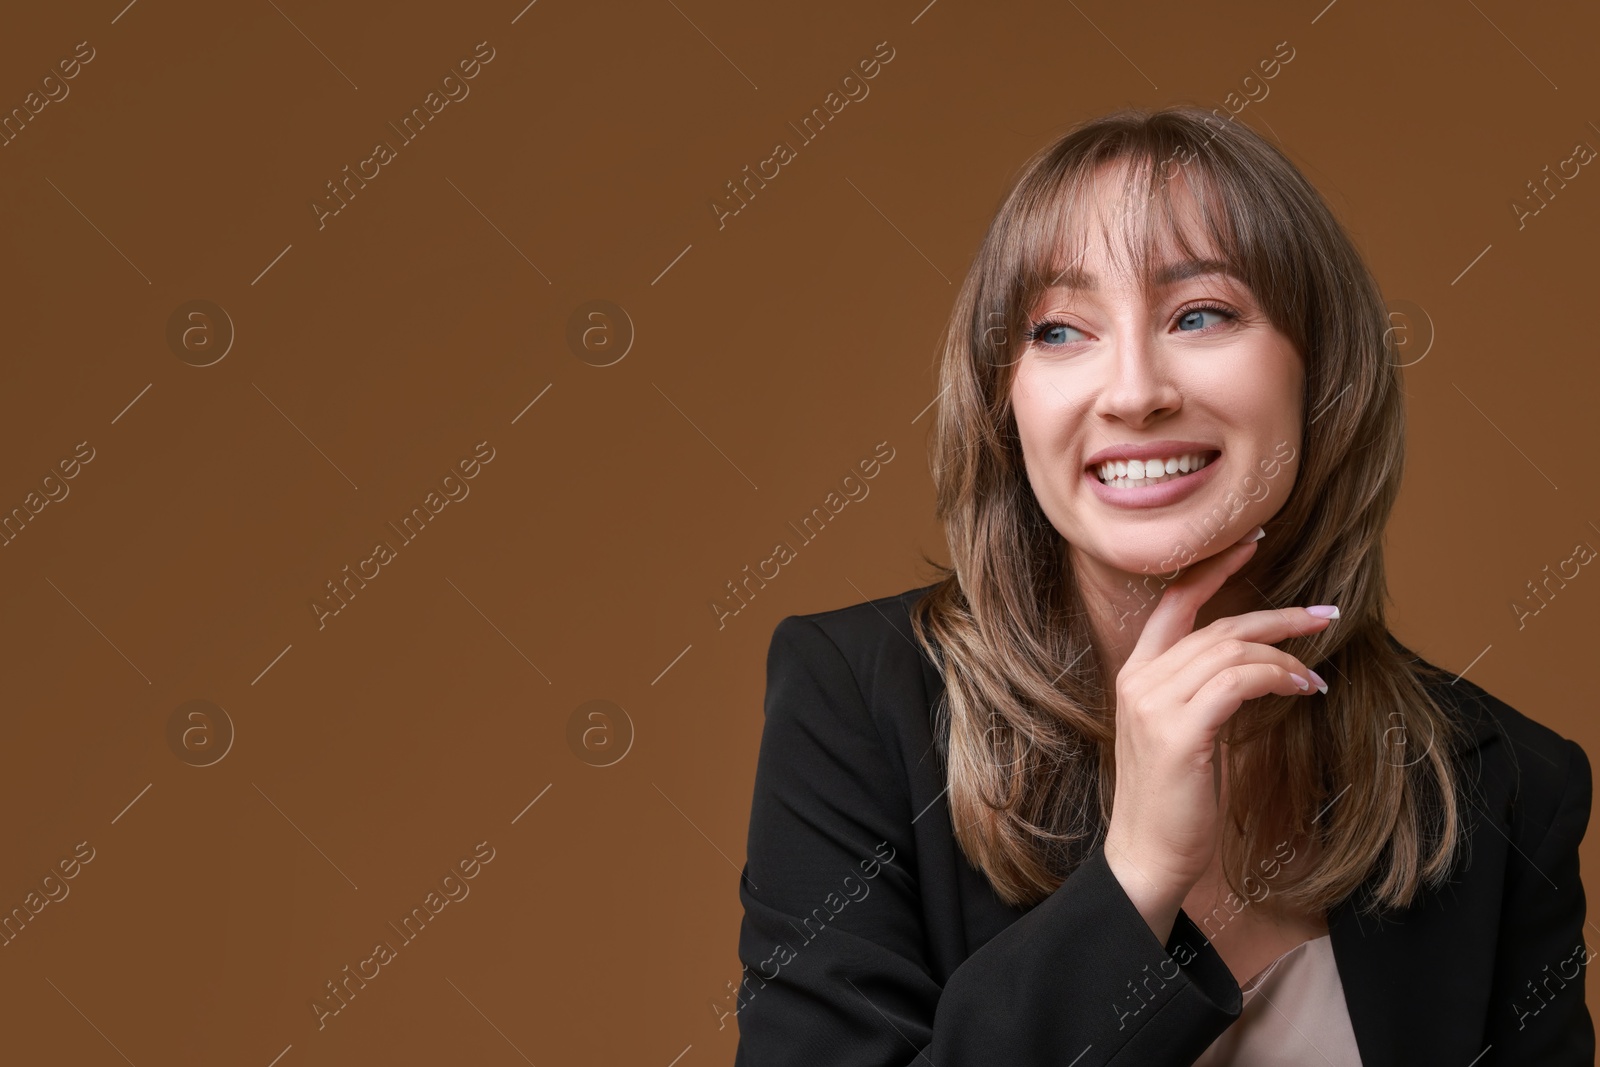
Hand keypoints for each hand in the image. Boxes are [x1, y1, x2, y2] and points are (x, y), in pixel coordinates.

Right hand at [1102, 529, 1335, 943]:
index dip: (1214, 570)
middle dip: (1277, 617)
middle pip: (1217, 626)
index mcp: (1135, 674)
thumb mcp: (1179, 732)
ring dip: (1284, 658)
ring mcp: (1156, 704)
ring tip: (1314, 677)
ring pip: (1232, 651)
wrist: (1147, 853)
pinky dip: (1277, 678)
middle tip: (1324, 614)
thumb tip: (1253, 665)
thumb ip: (1199, 692)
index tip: (1253, 545)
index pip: (1173, 603)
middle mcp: (1140, 680)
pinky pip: (1239, 683)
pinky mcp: (1181, 731)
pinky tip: (1301, 690)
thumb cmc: (1170, 798)